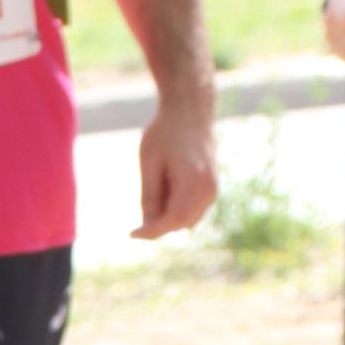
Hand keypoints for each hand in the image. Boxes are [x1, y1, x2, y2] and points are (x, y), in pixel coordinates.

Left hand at [135, 91, 219, 239]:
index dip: (152, 231)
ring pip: (186, 220)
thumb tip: (146, 226)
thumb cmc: (165, 132)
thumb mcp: (150, 162)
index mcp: (195, 181)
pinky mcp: (212, 188)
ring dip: (168, 214)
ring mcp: (213, 189)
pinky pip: (192, 210)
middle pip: (180, 223)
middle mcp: (209, 189)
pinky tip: (168, 181)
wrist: (190, 111)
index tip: (131, 233)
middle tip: (144, 196)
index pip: (173, 219)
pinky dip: (176, 206)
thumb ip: (150, 196)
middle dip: (159, 222)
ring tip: (159, 180)